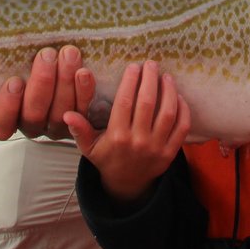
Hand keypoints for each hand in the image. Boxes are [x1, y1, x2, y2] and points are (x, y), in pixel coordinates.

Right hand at [0, 45, 96, 140]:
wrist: (61, 61)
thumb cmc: (26, 62)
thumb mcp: (11, 63)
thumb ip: (5, 64)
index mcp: (8, 118)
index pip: (1, 124)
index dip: (7, 106)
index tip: (14, 82)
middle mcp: (31, 125)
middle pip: (33, 115)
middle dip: (41, 83)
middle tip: (46, 55)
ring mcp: (55, 126)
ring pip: (59, 113)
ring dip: (65, 82)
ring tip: (68, 54)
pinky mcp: (80, 120)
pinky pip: (83, 110)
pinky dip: (84, 91)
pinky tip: (84, 72)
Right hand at [65, 61, 191, 204]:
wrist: (127, 185)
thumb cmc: (107, 158)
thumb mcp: (89, 147)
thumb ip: (79, 129)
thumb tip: (66, 113)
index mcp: (117, 136)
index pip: (125, 103)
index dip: (130, 82)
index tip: (133, 66)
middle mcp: (138, 141)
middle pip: (147, 104)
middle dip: (150, 80)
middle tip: (151, 64)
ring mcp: (156, 147)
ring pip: (167, 114)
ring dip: (169, 92)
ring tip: (166, 77)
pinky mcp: (171, 153)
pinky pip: (181, 128)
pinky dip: (183, 110)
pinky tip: (178, 97)